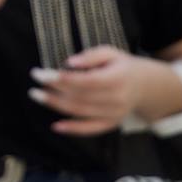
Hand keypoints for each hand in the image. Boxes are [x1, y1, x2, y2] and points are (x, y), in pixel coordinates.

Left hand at [28, 46, 163, 135]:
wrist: (147, 86)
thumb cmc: (123, 66)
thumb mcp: (112, 52)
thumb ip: (91, 55)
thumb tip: (69, 63)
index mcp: (118, 78)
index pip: (86, 80)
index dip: (62, 78)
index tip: (42, 73)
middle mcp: (117, 99)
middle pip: (80, 96)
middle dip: (53, 89)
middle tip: (34, 81)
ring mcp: (115, 114)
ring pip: (81, 112)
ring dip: (56, 105)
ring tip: (37, 96)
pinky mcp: (111, 124)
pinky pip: (90, 129)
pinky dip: (73, 129)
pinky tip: (56, 126)